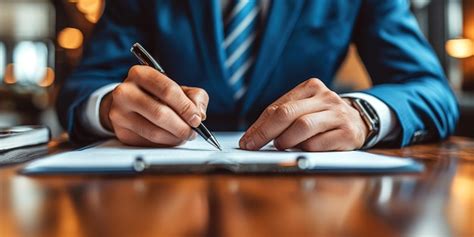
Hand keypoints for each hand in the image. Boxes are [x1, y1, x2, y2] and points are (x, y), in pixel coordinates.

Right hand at [99, 65, 208, 146]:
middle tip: (193, 131)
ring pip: (154, 132)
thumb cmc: (157, 94)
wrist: (129, 104)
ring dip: (175, 137)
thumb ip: (195, 96)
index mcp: (140, 73)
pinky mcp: (121, 132)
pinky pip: (148, 143)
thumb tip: (199, 114)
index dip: (185, 107)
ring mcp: (119, 113)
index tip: (196, 119)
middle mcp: (124, 92)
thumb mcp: (178, 88)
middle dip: (181, 126)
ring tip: (184, 135)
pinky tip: (171, 138)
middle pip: (159, 113)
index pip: (167, 90)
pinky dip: (165, 143)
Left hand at [239, 78, 368, 150]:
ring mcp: (338, 114)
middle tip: (253, 146)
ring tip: (281, 146)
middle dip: (265, 133)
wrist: (360, 121)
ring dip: (286, 140)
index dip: (259, 126)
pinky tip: (303, 149)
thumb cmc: (323, 117)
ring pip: (302, 127)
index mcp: (311, 87)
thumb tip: (254, 136)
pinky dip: (306, 149)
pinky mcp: (348, 133)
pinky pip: (319, 143)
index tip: (246, 141)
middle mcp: (326, 98)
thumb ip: (284, 117)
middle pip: (287, 114)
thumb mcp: (305, 108)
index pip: (278, 107)